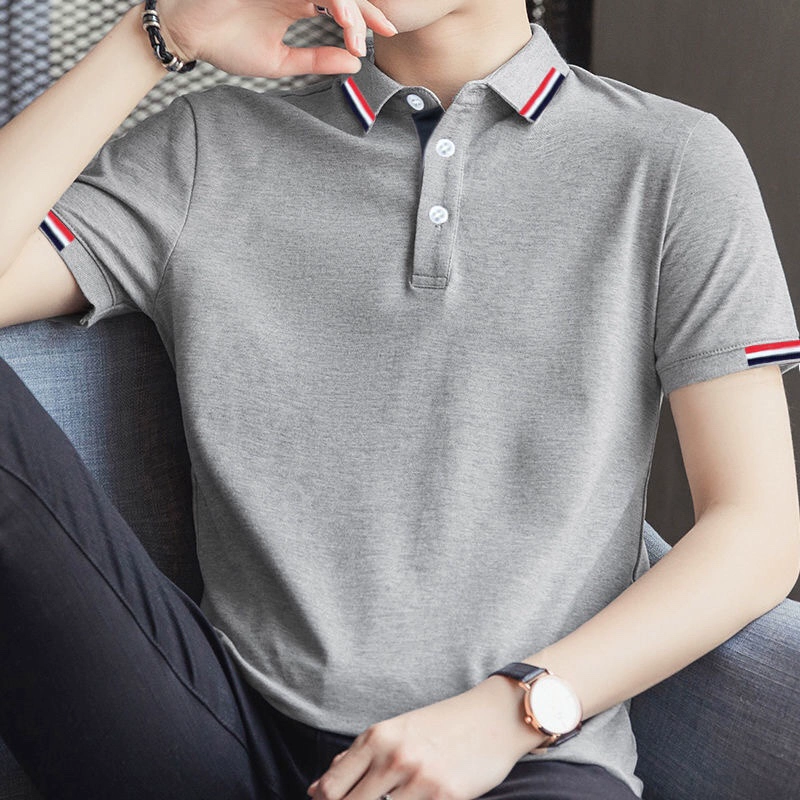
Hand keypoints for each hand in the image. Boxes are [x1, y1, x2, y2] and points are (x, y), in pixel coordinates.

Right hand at [147, 0, 397, 77]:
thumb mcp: (280, 61)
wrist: (187, 34)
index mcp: (298, 1)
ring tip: (355, 33)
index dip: (365, 18)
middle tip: (378, 34)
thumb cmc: (225, 44)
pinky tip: (338, 15)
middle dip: (364, 11)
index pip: (340, 5)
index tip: (386, 34)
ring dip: (347, 8)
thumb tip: (354, 63)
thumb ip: (316, 60)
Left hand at [306, 677, 547, 799]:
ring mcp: (419, 779)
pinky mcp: (445, 798)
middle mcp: (393, 757)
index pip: (330, 788)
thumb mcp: (396, 731)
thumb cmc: (442, 725)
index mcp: (377, 737)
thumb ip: (359, 757)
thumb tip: (317, 789)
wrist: (494, 717)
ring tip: (393, 798)